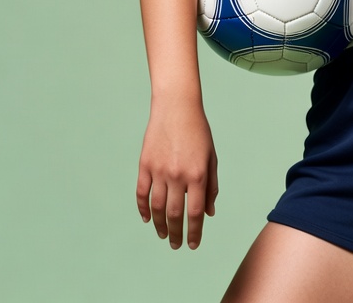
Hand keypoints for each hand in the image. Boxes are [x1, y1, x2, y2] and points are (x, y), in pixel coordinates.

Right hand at [136, 99, 217, 249]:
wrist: (177, 107)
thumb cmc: (199, 131)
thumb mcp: (211, 157)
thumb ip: (211, 186)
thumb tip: (208, 213)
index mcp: (197, 174)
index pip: (195, 212)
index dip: (194, 231)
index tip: (193, 244)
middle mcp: (178, 175)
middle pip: (174, 214)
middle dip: (176, 233)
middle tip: (176, 245)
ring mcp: (159, 171)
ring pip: (156, 208)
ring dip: (159, 225)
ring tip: (163, 235)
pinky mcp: (145, 165)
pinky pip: (142, 193)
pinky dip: (143, 209)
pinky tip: (147, 219)